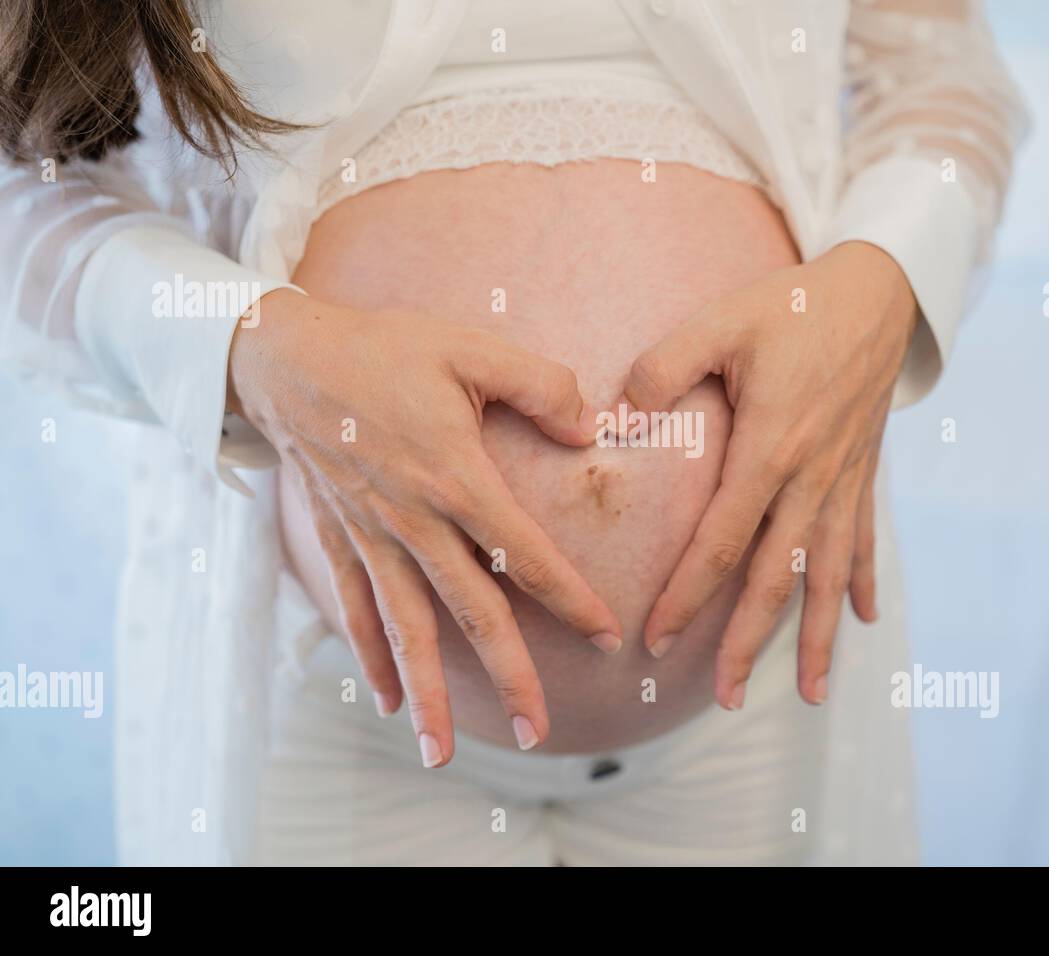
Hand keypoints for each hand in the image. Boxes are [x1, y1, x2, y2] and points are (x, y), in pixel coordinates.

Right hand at [229, 289, 621, 763]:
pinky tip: (386, 701)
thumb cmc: (385, 349)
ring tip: (440, 753)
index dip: (569, 599)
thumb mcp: (471, 349)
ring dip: (427, 693)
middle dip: (509, 675)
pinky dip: (371, 657)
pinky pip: (357, 610)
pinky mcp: (340, 539)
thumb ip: (540, 385)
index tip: (605, 637)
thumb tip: (589, 430)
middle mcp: (415, 521)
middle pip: (471, 612)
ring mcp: (372, 537)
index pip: (524, 555)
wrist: (286, 358)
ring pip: (407, 629)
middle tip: (538, 731)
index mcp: (456, 477)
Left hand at [619, 242, 916, 707]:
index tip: (656, 639)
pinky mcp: (864, 474)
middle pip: (777, 579)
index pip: (722, 541)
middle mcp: (812, 479)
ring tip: (808, 692)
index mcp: (771, 449)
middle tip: (723, 696)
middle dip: (748, 642)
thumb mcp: (723, 320)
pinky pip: (865, 542)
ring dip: (816, 638)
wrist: (879, 291)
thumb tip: (619, 412)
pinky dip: (864, 584)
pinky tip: (865, 621)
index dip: (688, 595)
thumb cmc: (795, 305)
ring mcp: (845, 482)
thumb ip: (665, 364)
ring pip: (829, 577)